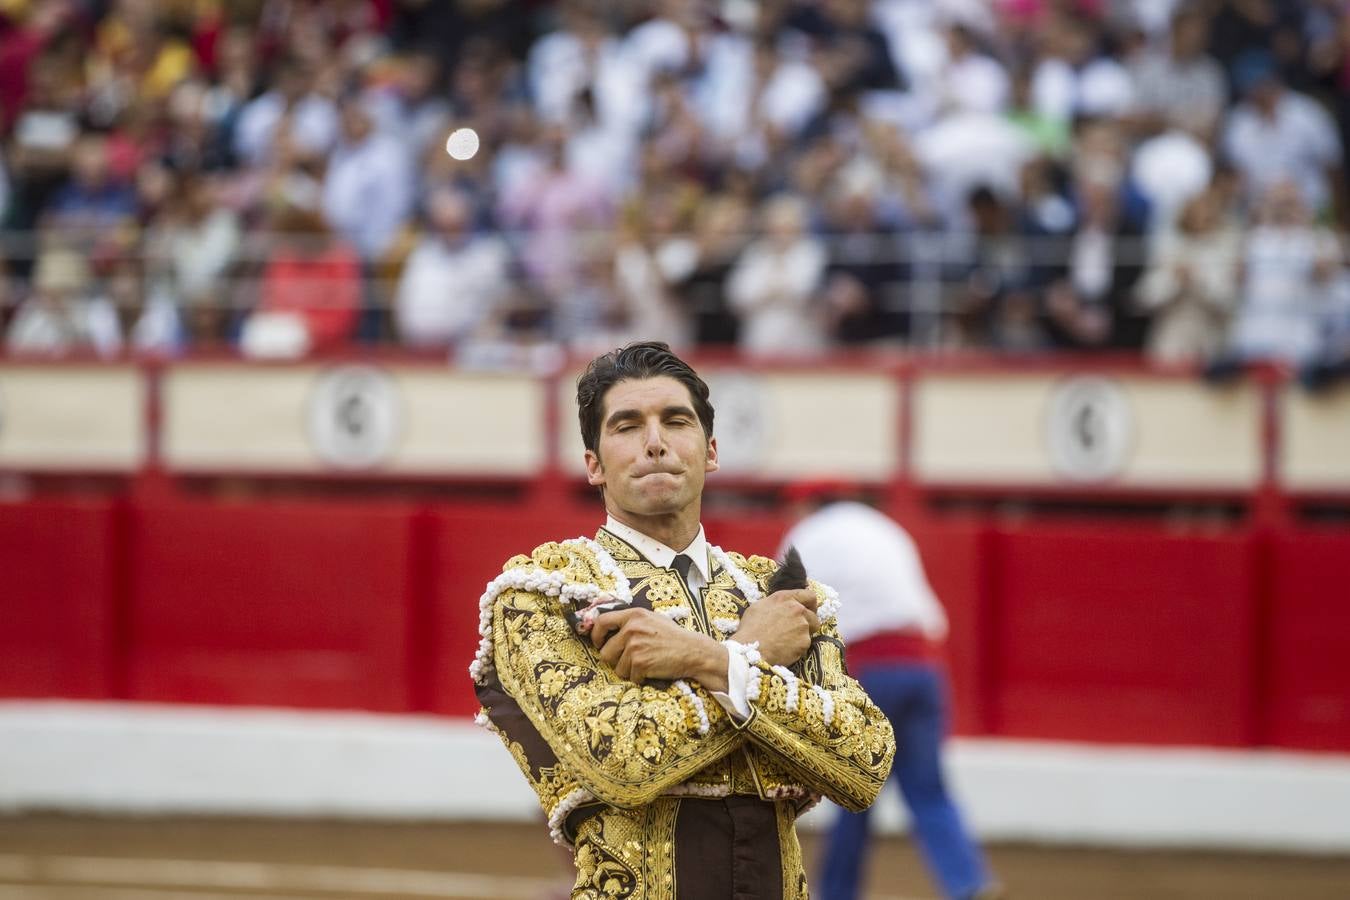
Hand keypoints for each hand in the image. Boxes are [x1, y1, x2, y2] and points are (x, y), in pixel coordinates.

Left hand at [592, 608, 728, 689]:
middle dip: (615, 661)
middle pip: (605, 652)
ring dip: (629, 671)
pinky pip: (630, 677)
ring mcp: (635, 646)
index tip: (599, 644)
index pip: (601, 622)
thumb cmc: (673, 636)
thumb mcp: (652, 619)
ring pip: (617, 668)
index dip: (596, 636)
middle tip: (629, 661)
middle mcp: (631, 628)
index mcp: (633, 615)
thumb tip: (607, 628)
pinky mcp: (640, 663)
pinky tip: (652, 671)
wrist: (693, 651)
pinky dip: (640, 678)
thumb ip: (631, 621)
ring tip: (645, 664)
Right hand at [730, 589, 819, 666]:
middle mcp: (797, 609)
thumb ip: (775, 604)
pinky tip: (784, 649)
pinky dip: (797, 648)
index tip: (810, 610)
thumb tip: (781, 606)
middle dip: (808, 623)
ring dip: (802, 635)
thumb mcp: (758, 607)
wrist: (750, 649)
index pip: (809, 595)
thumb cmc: (750, 629)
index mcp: (785, 598)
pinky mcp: (804, 641)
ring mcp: (802, 625)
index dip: (811, 604)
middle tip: (797, 630)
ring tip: (786, 641)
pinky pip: (804, 645)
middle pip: (813, 615)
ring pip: (810, 631)